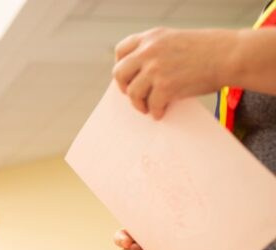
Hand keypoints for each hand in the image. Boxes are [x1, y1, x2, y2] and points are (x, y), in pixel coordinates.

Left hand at [112, 27, 233, 118]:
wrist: (229, 55)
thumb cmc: (209, 49)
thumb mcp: (176, 39)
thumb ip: (156, 51)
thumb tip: (139, 76)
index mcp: (151, 37)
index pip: (121, 50)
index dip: (121, 65)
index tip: (128, 76)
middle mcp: (149, 51)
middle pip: (119, 73)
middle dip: (124, 87)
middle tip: (133, 95)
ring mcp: (155, 69)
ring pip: (133, 92)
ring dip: (139, 103)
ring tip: (148, 107)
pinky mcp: (165, 86)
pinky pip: (152, 105)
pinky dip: (156, 112)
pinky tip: (161, 112)